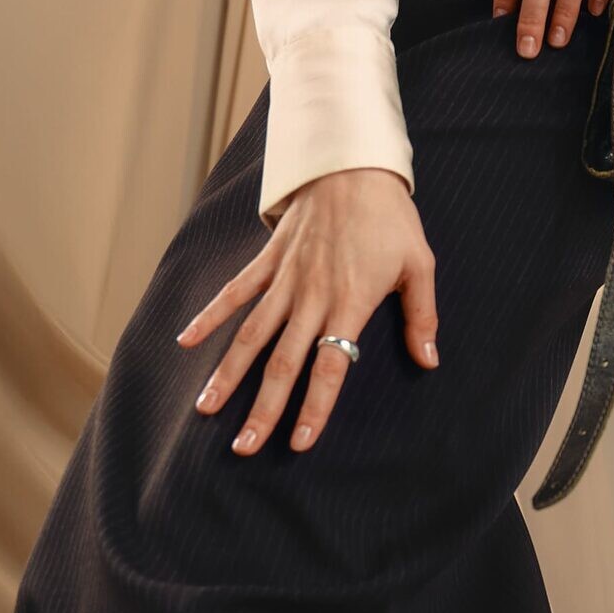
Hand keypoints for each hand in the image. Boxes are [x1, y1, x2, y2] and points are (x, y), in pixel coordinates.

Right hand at [175, 167, 436, 456]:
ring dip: (227, 374)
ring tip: (205, 409)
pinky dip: (208, 316)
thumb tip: (429, 361)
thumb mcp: (419, 264)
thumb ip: (422, 316)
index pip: (330, 367)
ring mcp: (285, 278)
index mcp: (350, 303)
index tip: (299, 442)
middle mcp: (311, 297)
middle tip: (243, 447)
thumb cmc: (390, 218)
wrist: (354, 165)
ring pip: (250, 335)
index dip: (314, 407)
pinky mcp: (268, 260)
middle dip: (262, 408)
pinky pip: (234, 292)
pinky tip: (184, 341)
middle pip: (283, 362)